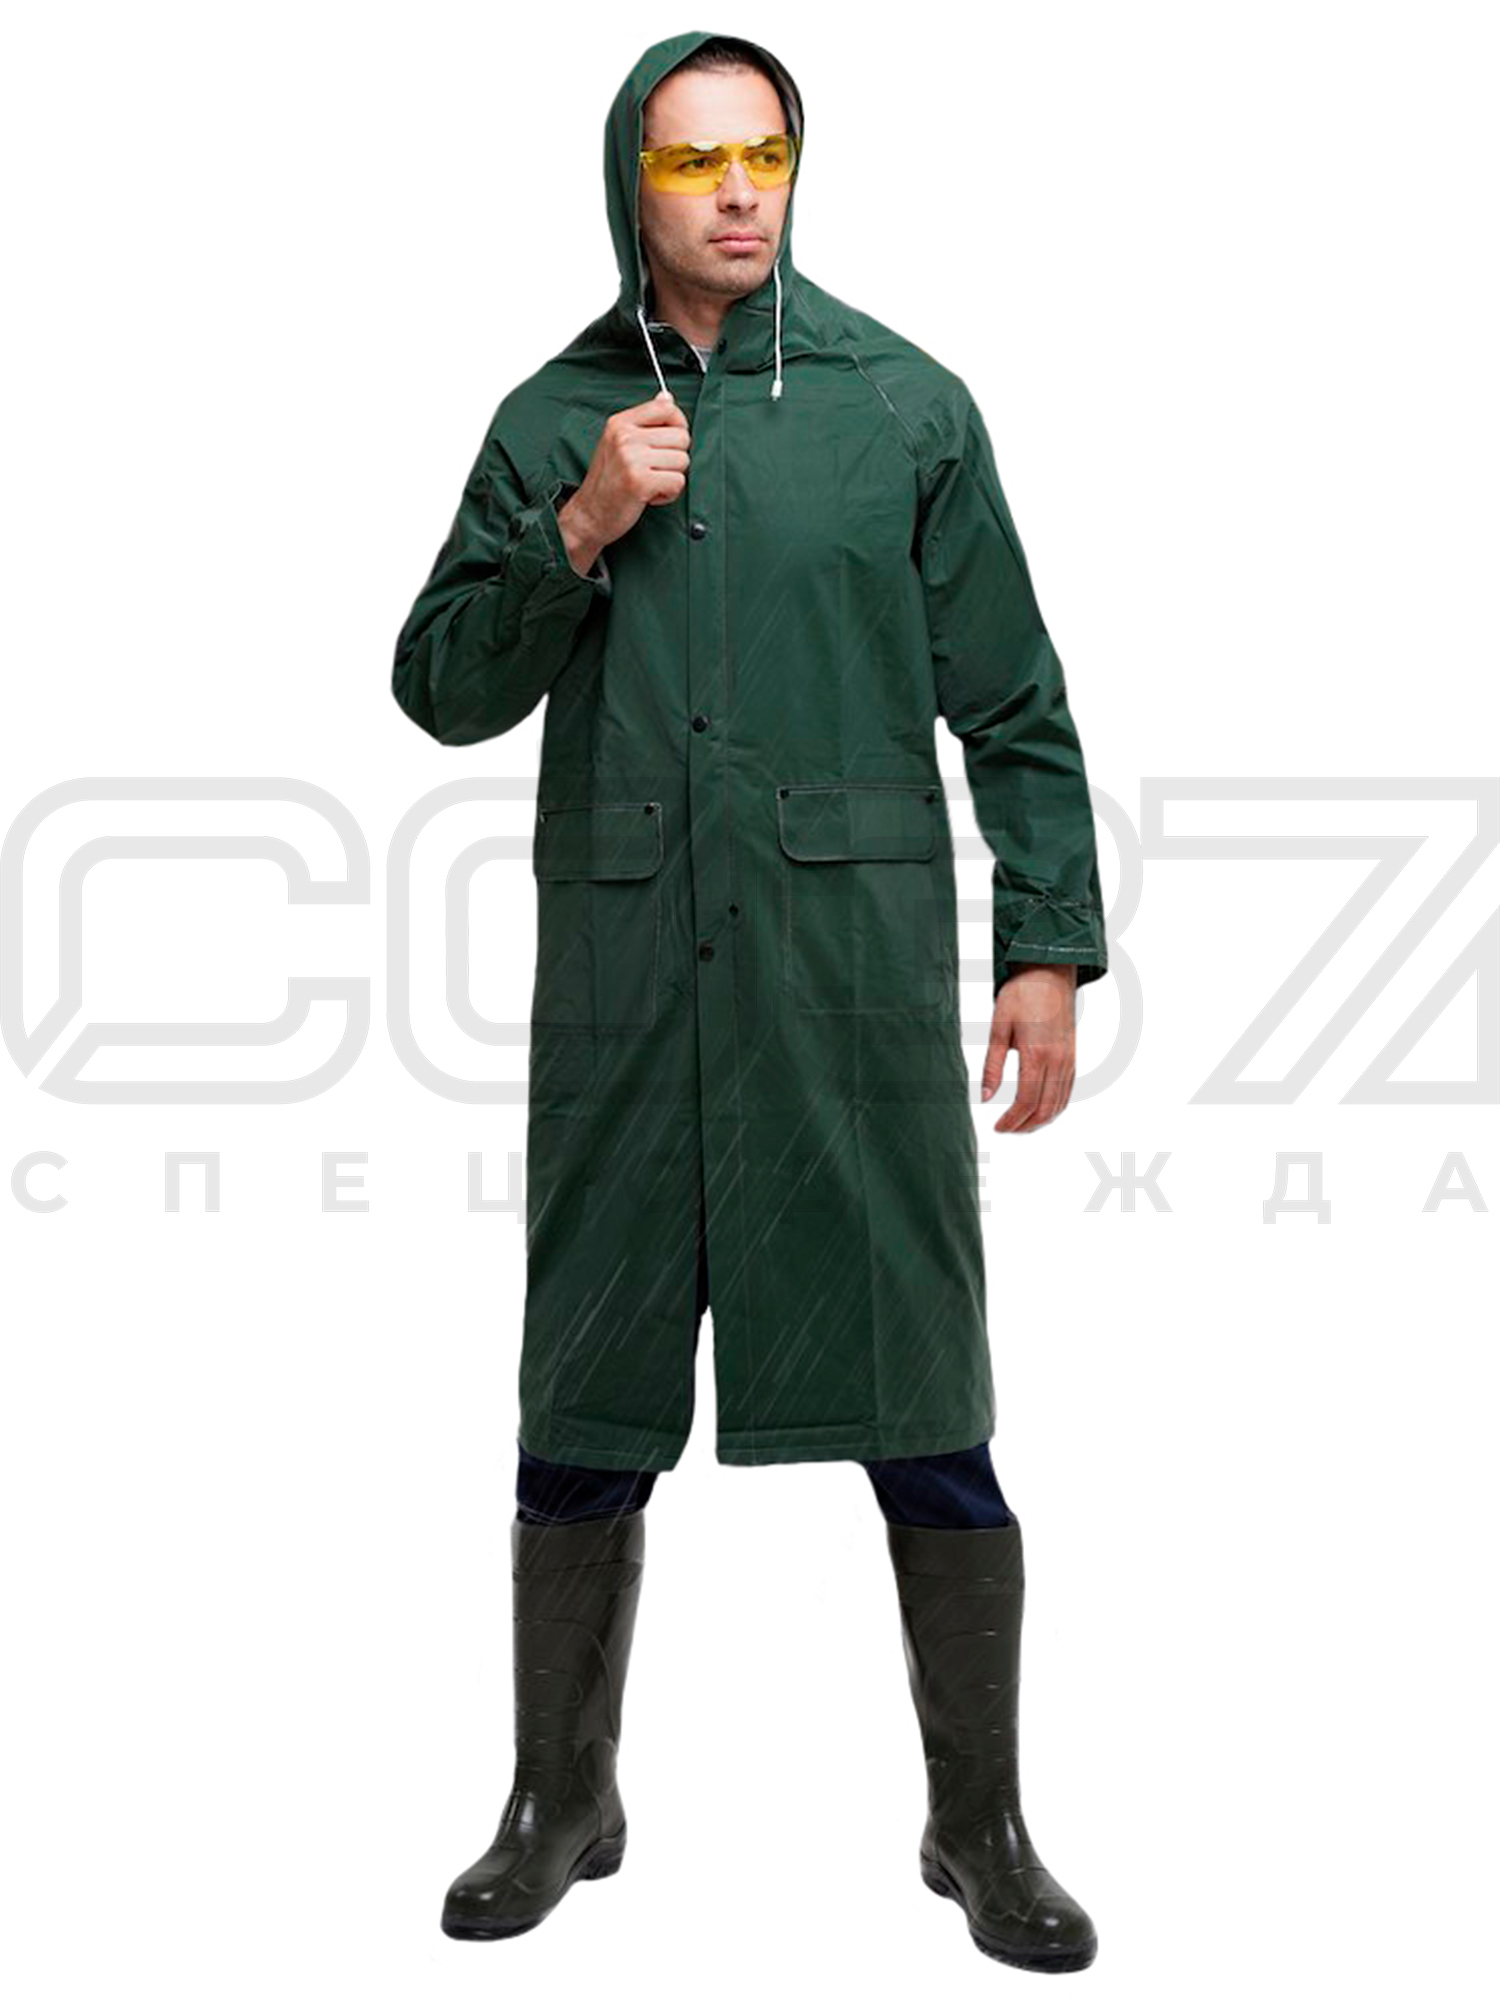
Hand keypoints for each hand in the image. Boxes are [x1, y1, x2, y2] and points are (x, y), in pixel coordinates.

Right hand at [556, 392, 691, 573]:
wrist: (588, 515)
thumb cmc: (606, 482)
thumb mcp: (618, 443)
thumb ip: (644, 422)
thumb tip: (667, 397)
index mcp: (620, 423)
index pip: (667, 408)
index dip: (678, 426)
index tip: (669, 442)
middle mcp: (625, 437)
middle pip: (682, 437)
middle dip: (675, 459)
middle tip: (654, 470)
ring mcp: (632, 458)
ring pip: (683, 461)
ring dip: (672, 478)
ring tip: (650, 483)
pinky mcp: (640, 481)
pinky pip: (678, 482)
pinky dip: (669, 494)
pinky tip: (650, 496)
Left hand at [979, 964, 1077, 1132]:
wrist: (1049, 972)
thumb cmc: (1021, 995)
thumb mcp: (998, 1028)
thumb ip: (992, 1065)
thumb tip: (984, 1097)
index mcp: (1036, 1054)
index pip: (1025, 1101)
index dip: (1011, 1120)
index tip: (997, 1127)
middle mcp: (1057, 1060)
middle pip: (1044, 1109)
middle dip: (1024, 1126)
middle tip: (1005, 1129)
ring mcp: (1069, 1059)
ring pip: (1059, 1104)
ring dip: (1040, 1120)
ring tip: (1020, 1125)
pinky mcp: (1073, 1056)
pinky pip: (1067, 1091)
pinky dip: (1055, 1107)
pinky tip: (1041, 1110)